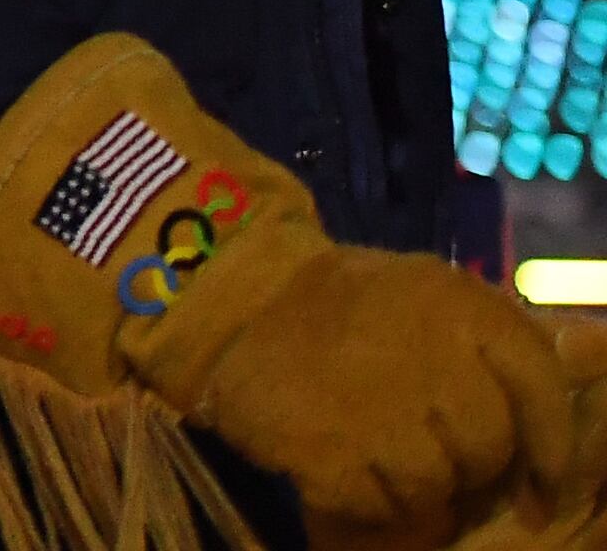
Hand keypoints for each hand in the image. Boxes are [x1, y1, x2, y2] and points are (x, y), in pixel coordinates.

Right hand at [189, 244, 574, 542]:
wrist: (229, 301)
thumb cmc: (344, 304)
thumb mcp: (429, 294)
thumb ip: (497, 337)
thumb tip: (576, 379)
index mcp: (458, 306)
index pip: (539, 386)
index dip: (551, 445)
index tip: (541, 482)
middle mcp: (427, 354)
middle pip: (488, 447)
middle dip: (466, 459)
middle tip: (427, 446)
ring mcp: (374, 408)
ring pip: (435, 485)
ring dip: (413, 483)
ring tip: (377, 451)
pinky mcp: (326, 452)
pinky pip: (378, 506)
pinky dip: (364, 497)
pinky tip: (340, 461)